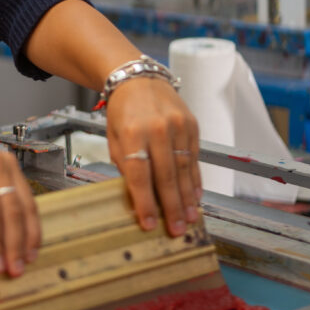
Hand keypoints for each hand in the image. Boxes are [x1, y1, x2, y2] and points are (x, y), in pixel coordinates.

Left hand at [105, 77, 200, 235]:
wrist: (139, 79)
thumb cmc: (122, 111)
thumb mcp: (114, 137)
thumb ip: (126, 164)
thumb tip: (139, 196)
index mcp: (132, 132)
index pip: (140, 175)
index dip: (146, 202)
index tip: (149, 224)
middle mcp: (157, 129)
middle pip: (166, 175)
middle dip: (171, 207)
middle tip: (177, 230)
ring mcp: (178, 126)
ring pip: (184, 169)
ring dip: (187, 198)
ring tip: (189, 219)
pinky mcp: (192, 125)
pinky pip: (194, 158)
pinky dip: (195, 180)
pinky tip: (195, 197)